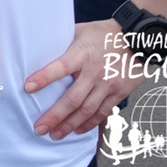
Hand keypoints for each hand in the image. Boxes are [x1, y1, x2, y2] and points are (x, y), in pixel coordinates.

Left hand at [26, 19, 142, 139]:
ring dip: (69, 125)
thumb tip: (39, 46)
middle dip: (55, 116)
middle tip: (40, 128)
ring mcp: (108, 85)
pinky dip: (89, 123)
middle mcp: (95, 72)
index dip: (44, 77)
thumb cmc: (104, 33)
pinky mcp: (119, 93)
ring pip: (87, 111)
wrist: (138, 39)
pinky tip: (77, 130)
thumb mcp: (81, 31)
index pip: (60, 67)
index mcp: (82, 54)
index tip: (28, 87)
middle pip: (73, 98)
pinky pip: (102, 112)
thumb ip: (63, 42)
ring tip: (55, 135)